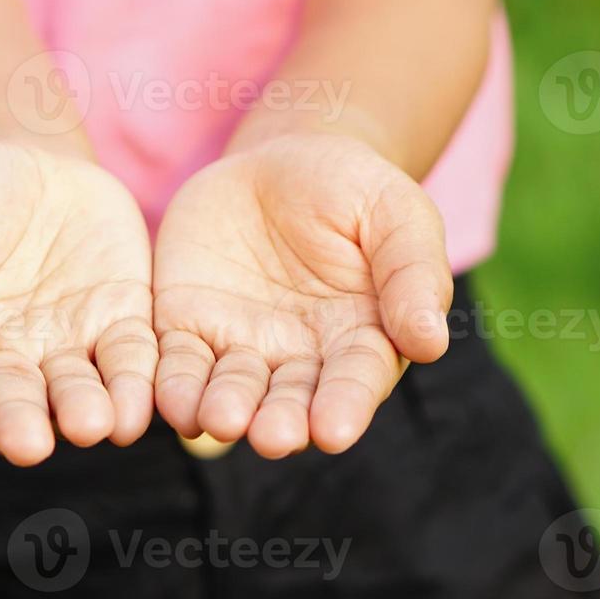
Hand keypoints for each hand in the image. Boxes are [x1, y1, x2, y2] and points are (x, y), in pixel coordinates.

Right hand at [0, 139, 156, 470]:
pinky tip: (141, 409)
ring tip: (92, 426)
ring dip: (82, 412)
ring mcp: (63, 348)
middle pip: (12, 400)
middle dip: (19, 424)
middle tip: (29, 446)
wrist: (21, 157)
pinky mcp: (118, 324)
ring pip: (74, 390)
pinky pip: (131, 359)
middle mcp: (2, 361)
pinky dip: (136, 384)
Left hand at [152, 133, 452, 458]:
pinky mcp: (187, 328)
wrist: (280, 161)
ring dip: (222, 410)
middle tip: (271, 437)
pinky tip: (169, 402)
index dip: (344, 407)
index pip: (353, 382)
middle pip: (288, 401)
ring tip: (220, 420)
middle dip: (279, 422)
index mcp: (360, 341)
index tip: (332, 430)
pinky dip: (171, 386)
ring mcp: (239, 348)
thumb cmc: (353, 190)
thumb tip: (431, 343)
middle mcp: (298, 360)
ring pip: (229, 392)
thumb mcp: (396, 213)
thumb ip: (413, 273)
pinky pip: (176, 363)